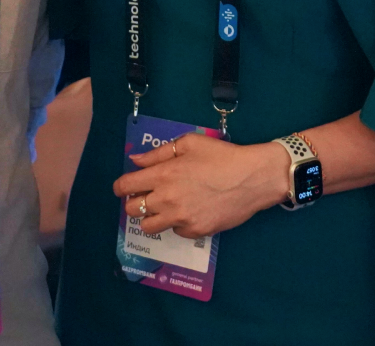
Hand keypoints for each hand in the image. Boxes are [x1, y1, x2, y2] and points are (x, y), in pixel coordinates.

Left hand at [114, 135, 290, 238]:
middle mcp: (167, 199)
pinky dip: (177, 222)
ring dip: (152, 216)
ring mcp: (180, 218)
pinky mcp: (194, 232)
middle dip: (136, 201)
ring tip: (166, 207)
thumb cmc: (221, 155)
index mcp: (164, 173)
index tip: (126, 187)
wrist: (252, 178)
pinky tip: (191, 210)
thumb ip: (159, 152)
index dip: (121, 187)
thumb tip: (136, 160)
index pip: (126, 186)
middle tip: (148, 195)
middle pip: (133, 209)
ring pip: (148, 226)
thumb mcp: (190, 143)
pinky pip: (174, 231)